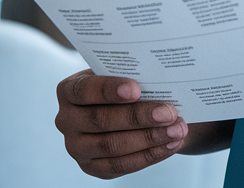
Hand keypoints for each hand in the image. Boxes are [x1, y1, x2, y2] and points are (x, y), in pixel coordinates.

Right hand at [54, 70, 188, 177]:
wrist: (120, 110)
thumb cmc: (121, 86)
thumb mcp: (118, 75)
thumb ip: (130, 76)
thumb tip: (160, 77)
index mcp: (68, 91)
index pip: (84, 90)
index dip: (109, 90)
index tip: (136, 89)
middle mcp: (66, 120)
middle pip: (101, 120)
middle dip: (139, 117)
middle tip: (169, 112)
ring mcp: (76, 147)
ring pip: (113, 145)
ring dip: (149, 138)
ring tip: (177, 129)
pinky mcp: (92, 167)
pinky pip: (121, 165)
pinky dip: (150, 155)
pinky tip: (170, 144)